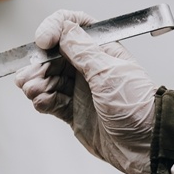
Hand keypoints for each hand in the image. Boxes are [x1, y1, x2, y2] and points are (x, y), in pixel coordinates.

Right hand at [14, 10, 157, 173]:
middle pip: (53, 58)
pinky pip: (50, 102)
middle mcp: (88, 70)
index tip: (44, 41)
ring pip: (48, 80)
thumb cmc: (137, 107)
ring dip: (37, 84)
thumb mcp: (108, 72)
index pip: (73, 30)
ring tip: (33, 90)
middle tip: (29, 77)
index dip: (55, 30)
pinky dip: (42, 101)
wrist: (144, 143)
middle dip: (39, 65)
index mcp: (101, 52)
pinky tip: (41, 101)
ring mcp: (79, 91)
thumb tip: (64, 30)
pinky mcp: (72, 113)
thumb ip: (83, 52)